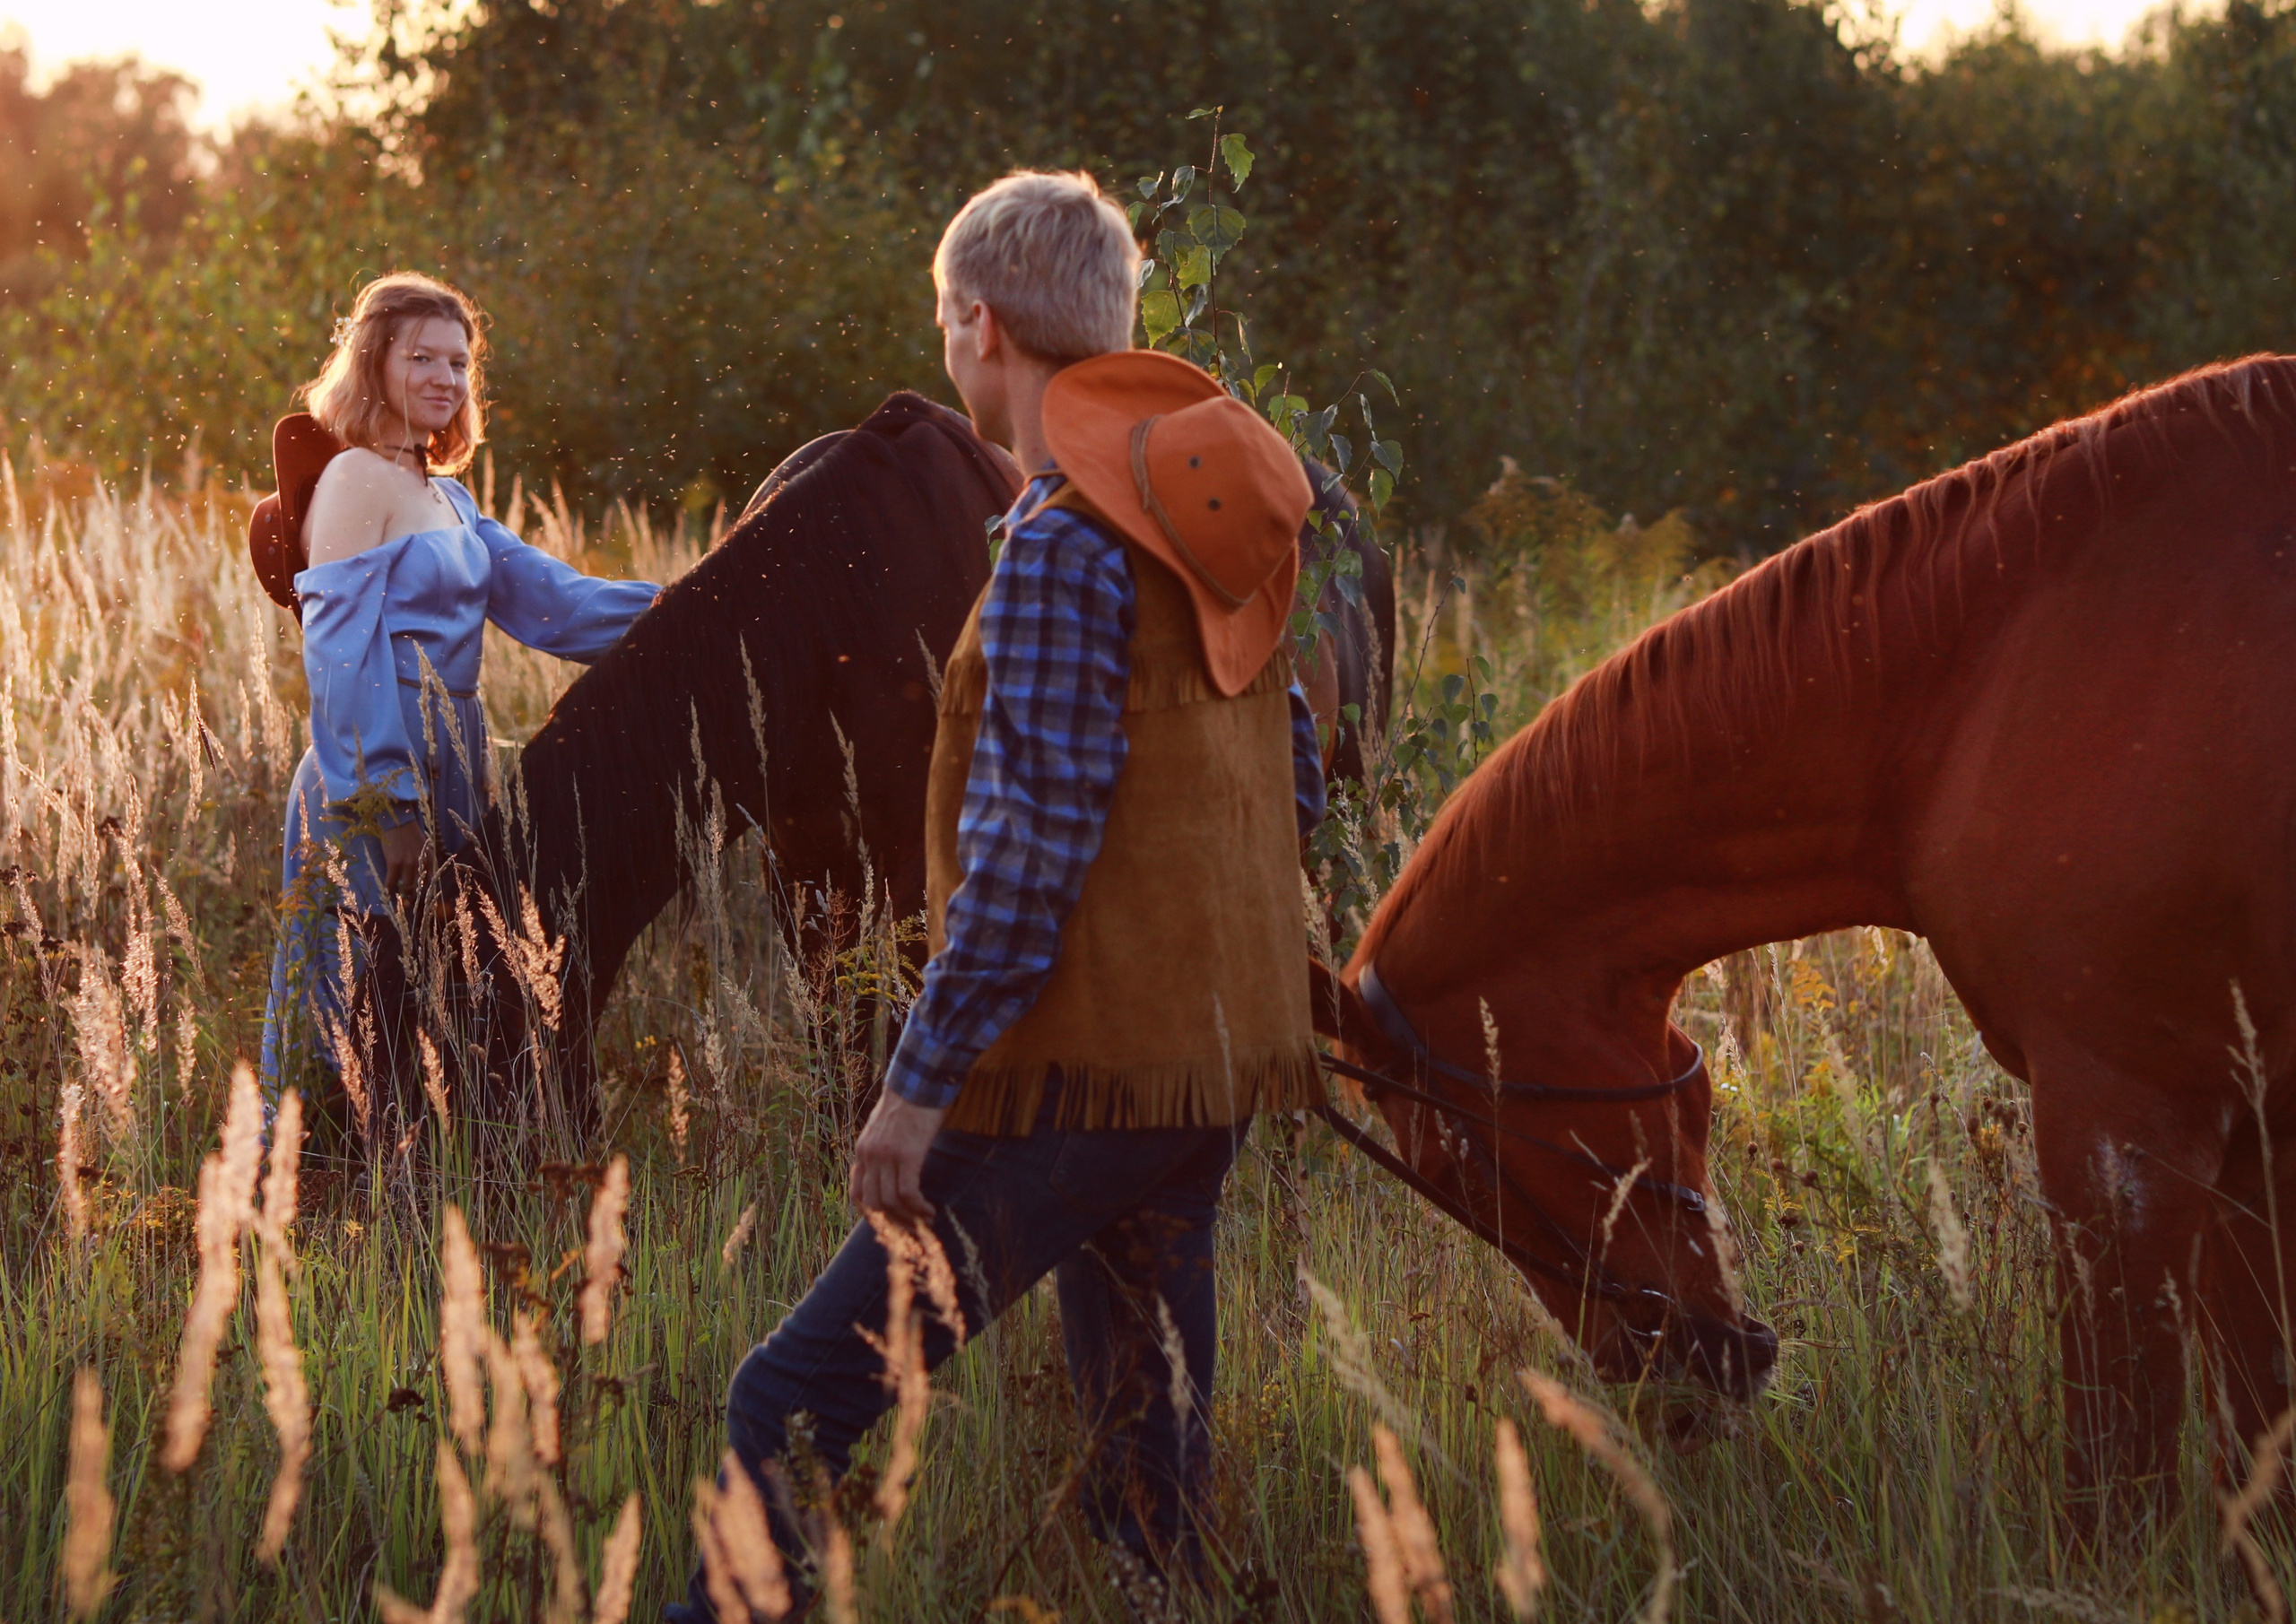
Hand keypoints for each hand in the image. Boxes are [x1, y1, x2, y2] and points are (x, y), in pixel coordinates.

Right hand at [378, 819, 429, 901]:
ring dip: (401, 894)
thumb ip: (424, 860)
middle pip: (417, 886)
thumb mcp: (424, 847)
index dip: (424, 891)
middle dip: (412, 896)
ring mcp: (407, 864)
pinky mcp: (394, 863)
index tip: (420, 898)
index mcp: (429, 860)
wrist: (399, 822)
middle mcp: (420, 864)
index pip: (429, 881)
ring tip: (397, 900)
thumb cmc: (410, 834)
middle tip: (407, 902)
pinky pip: (391, 881)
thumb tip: (422, 875)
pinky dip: (388, 889)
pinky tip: (386, 894)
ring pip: (405, 886)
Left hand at [849, 1090, 946, 1222]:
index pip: (857, 1193)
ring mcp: (886, 1156)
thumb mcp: (884, 1128)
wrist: (919, 1081)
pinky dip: (918, 1207)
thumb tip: (889, 1169)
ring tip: (925, 1220)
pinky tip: (929, 1210)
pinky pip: (908, 1192)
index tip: (889, 1220)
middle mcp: (869, 1155)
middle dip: (892, 1221)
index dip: (871, 1213)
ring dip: (908, 1217)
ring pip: (890, 1202)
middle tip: (910, 1227)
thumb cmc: (908, 1103)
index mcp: (862, 1150)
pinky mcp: (907, 1155)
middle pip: (873, 1203)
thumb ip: (881, 1148)